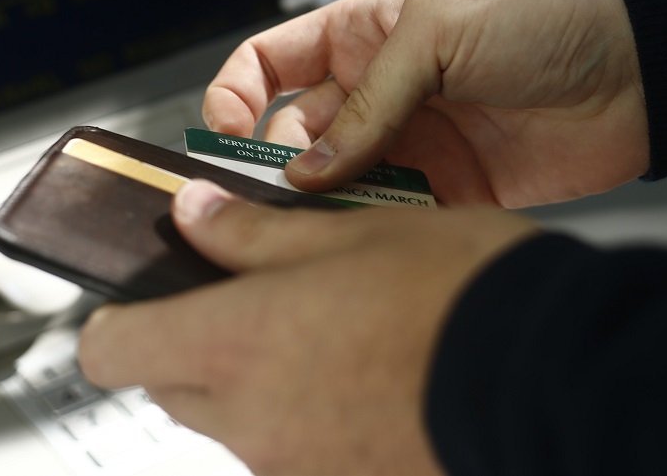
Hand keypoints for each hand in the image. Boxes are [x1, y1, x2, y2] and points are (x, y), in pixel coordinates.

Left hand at [78, 179, 540, 475]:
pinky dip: (308, 419)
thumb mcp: (350, 231)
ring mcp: (297, 469)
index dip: (117, 318)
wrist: (553, 379)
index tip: (142, 294)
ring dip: (257, 380)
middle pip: (171, 385)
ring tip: (333, 333)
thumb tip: (194, 217)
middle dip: (194, 341)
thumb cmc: (457, 293)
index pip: (113, 349)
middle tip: (256, 295)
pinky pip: (294, 454)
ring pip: (235, 421)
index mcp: (236, 344)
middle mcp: (252, 421)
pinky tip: (369, 379)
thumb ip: (254, 232)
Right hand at [205, 0, 647, 208]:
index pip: (268, 63)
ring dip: (321, 210)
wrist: (639, 73)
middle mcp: (376, 92)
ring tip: (317, 230)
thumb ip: (370, 102)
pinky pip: (389, 218)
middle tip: (276, 201)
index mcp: (362, 35)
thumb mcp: (438, 33)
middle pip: (292, 137)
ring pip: (335, 187)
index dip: (234, 97)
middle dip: (275, 169)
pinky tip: (369, 244)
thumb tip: (309, 169)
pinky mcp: (447, 191)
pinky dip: (372, 234)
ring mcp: (410, 144)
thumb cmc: (545, 19)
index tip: (224, 137)